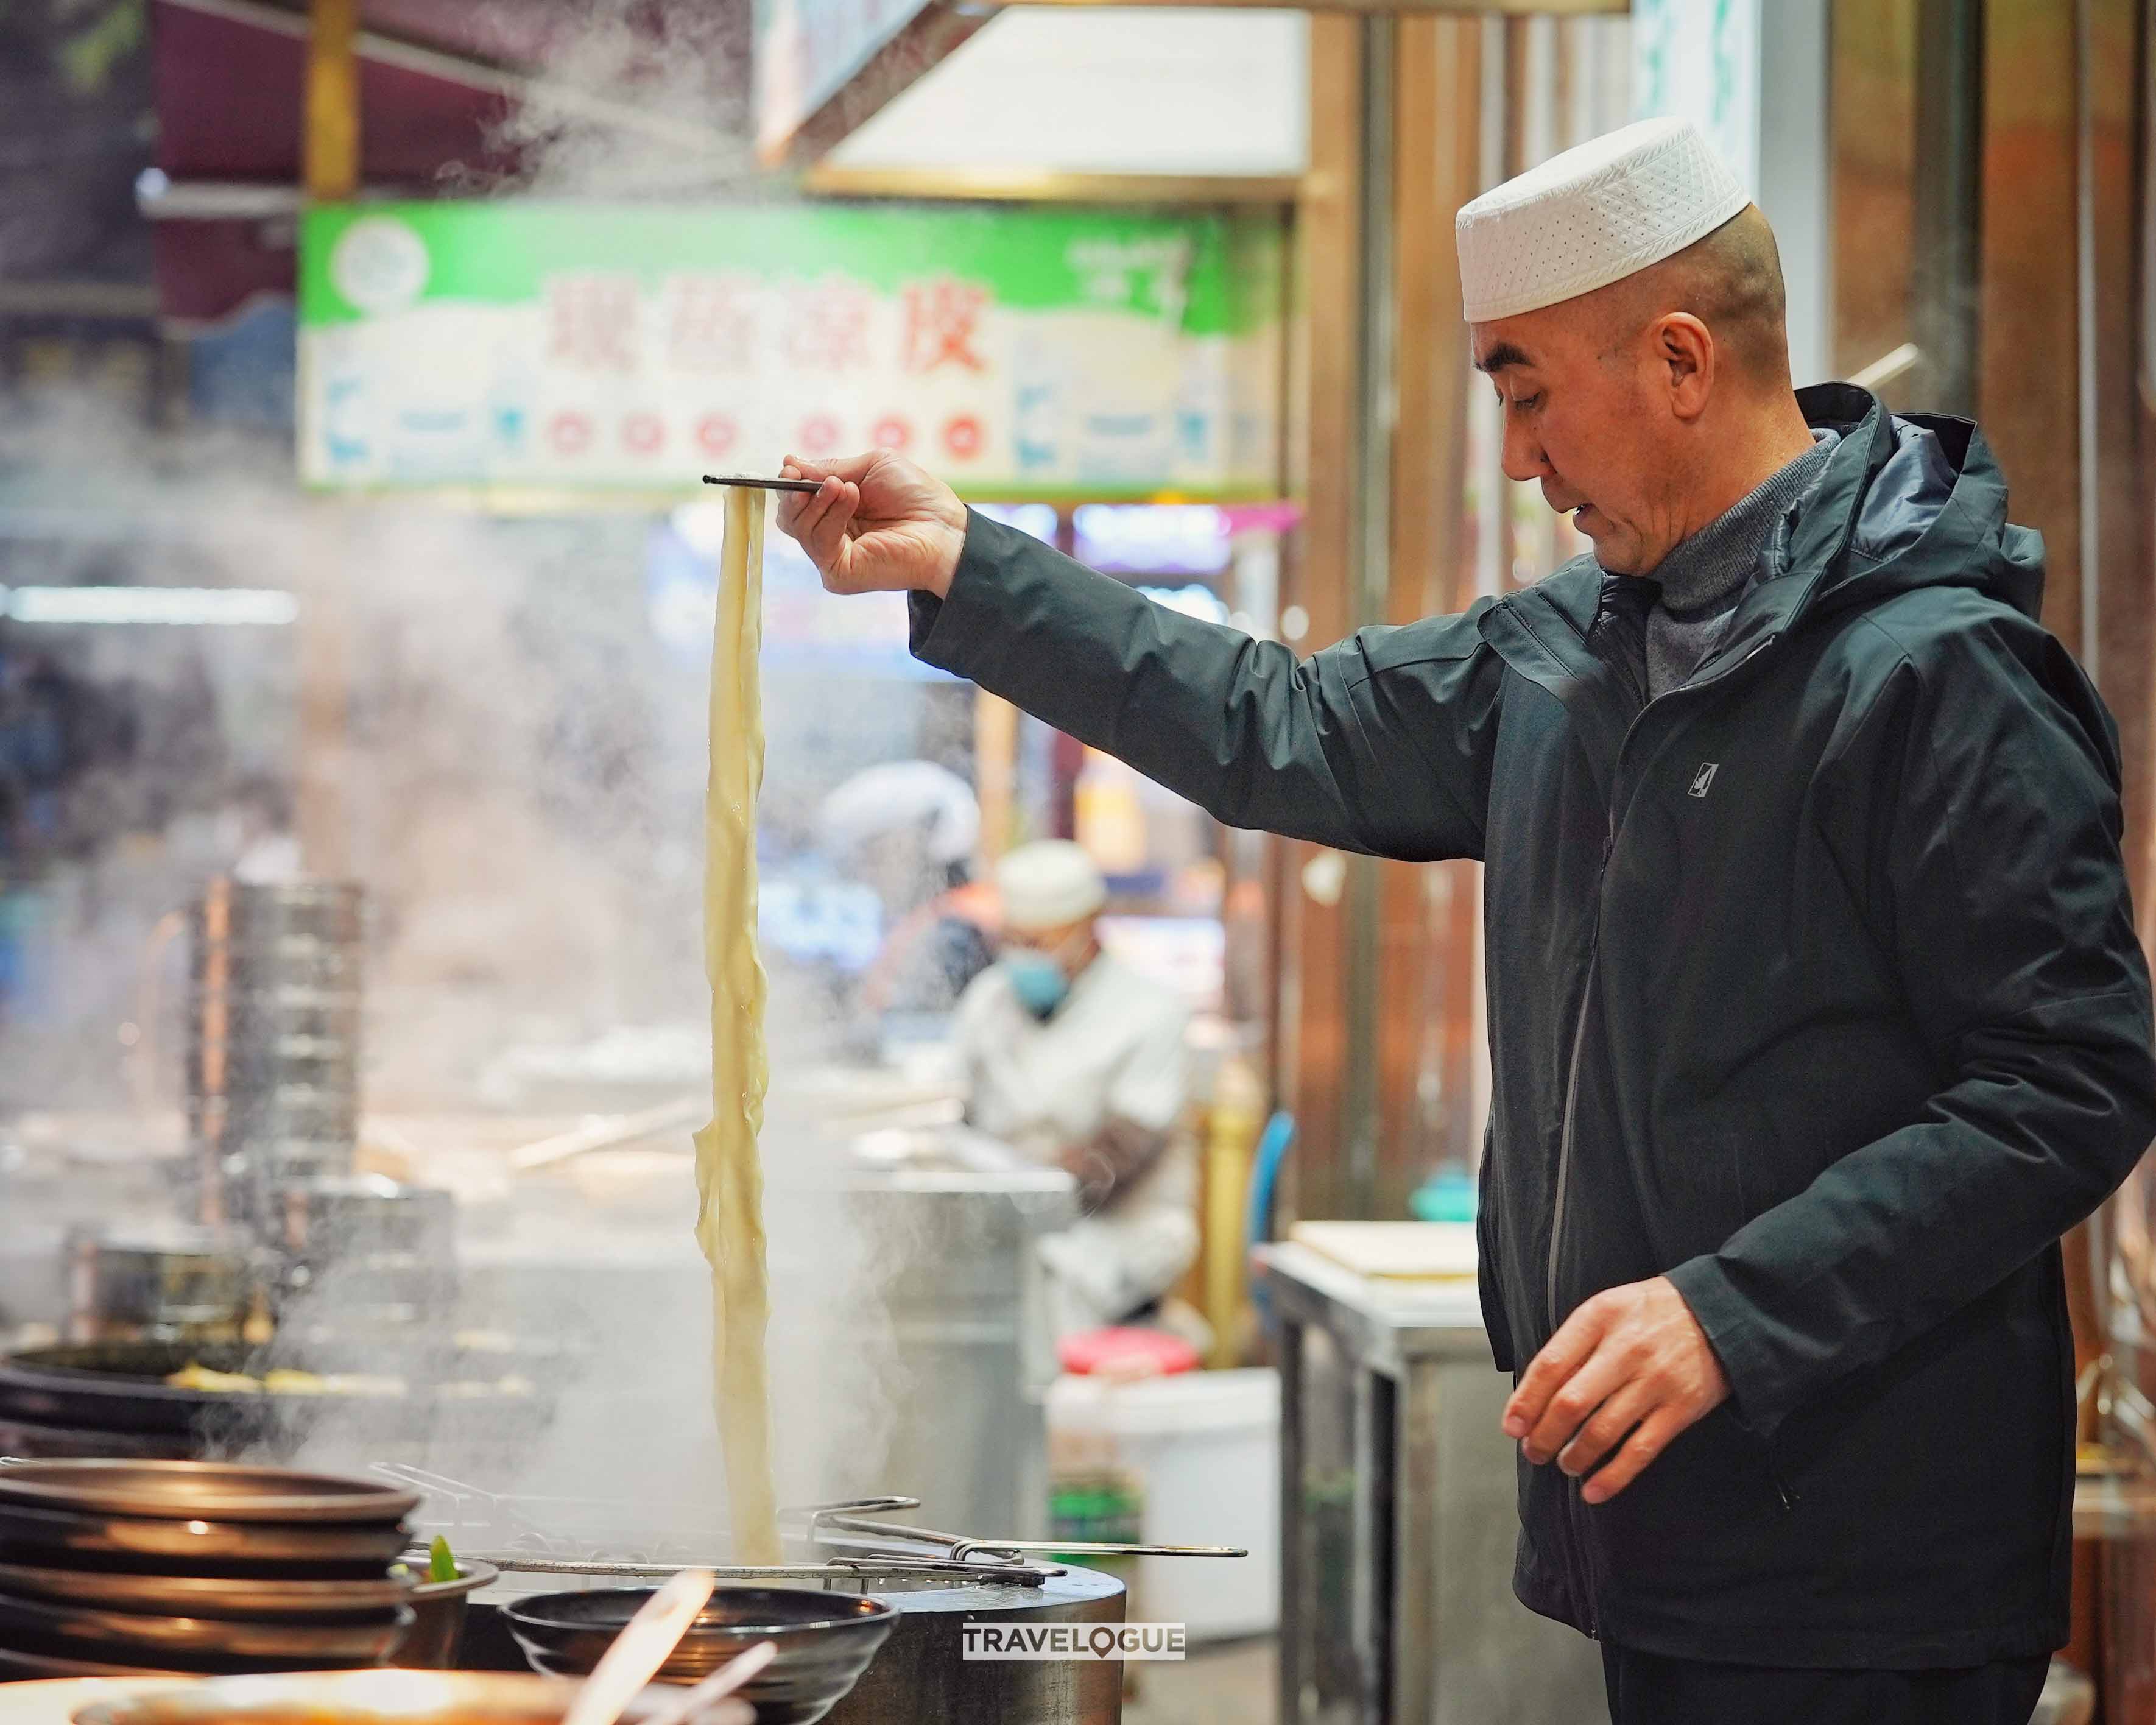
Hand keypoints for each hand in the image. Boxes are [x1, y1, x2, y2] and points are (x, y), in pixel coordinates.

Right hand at [775, 451, 967, 598]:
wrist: (944, 527)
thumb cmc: (917, 497)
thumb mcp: (871, 468)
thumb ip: (831, 467)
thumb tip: (790, 462)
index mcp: (837, 512)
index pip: (798, 501)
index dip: (791, 483)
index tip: (791, 467)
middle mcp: (831, 537)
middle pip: (789, 517)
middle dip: (795, 492)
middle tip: (809, 478)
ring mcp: (833, 558)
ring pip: (799, 527)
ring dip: (819, 499)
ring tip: (846, 487)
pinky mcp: (839, 573)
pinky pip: (818, 542)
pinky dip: (831, 515)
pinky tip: (850, 498)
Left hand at [1503, 1275, 1728, 1504]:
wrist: (1720, 1312)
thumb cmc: (1650, 1312)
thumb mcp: (1607, 1308)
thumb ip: (1574, 1344)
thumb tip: (1535, 1393)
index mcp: (1600, 1318)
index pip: (1550, 1365)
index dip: (1526, 1401)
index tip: (1511, 1427)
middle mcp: (1625, 1349)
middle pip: (1571, 1403)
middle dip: (1544, 1435)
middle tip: (1533, 1451)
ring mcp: (1655, 1381)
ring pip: (1602, 1431)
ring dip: (1574, 1457)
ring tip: (1564, 1464)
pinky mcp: (1680, 1409)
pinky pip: (1640, 1450)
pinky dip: (1613, 1476)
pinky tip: (1593, 1491)